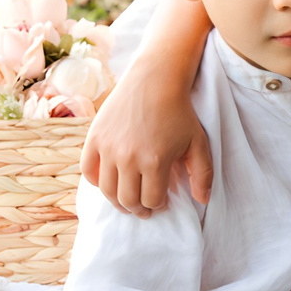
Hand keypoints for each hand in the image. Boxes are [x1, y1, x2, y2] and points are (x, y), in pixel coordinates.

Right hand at [81, 75, 214, 215]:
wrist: (154, 80)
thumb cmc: (179, 112)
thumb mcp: (198, 142)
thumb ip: (203, 174)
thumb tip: (202, 200)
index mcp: (155, 161)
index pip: (151, 200)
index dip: (158, 205)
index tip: (161, 202)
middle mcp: (128, 158)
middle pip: (128, 200)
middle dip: (138, 210)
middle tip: (144, 209)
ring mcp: (109, 148)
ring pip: (108, 191)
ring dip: (117, 201)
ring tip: (127, 201)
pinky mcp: (95, 138)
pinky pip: (88, 171)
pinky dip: (96, 181)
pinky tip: (109, 182)